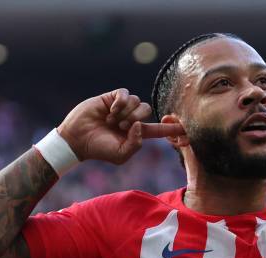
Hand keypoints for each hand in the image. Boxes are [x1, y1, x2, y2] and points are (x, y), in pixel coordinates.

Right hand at [57, 88, 184, 163]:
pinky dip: (120, 103)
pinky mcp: (112, 98)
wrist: (77, 138)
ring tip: (111, 120)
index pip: (159, 130)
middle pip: (148, 111)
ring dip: (126, 112)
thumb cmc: (99, 149)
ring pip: (138, 102)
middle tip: (120, 126)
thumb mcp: (120, 155)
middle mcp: (132, 119)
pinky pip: (126, 94)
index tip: (188, 127)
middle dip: (135, 119)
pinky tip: (110, 111)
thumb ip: (135, 144)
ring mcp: (122, 107)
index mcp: (137, 133)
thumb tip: (140, 125)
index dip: (172, 128)